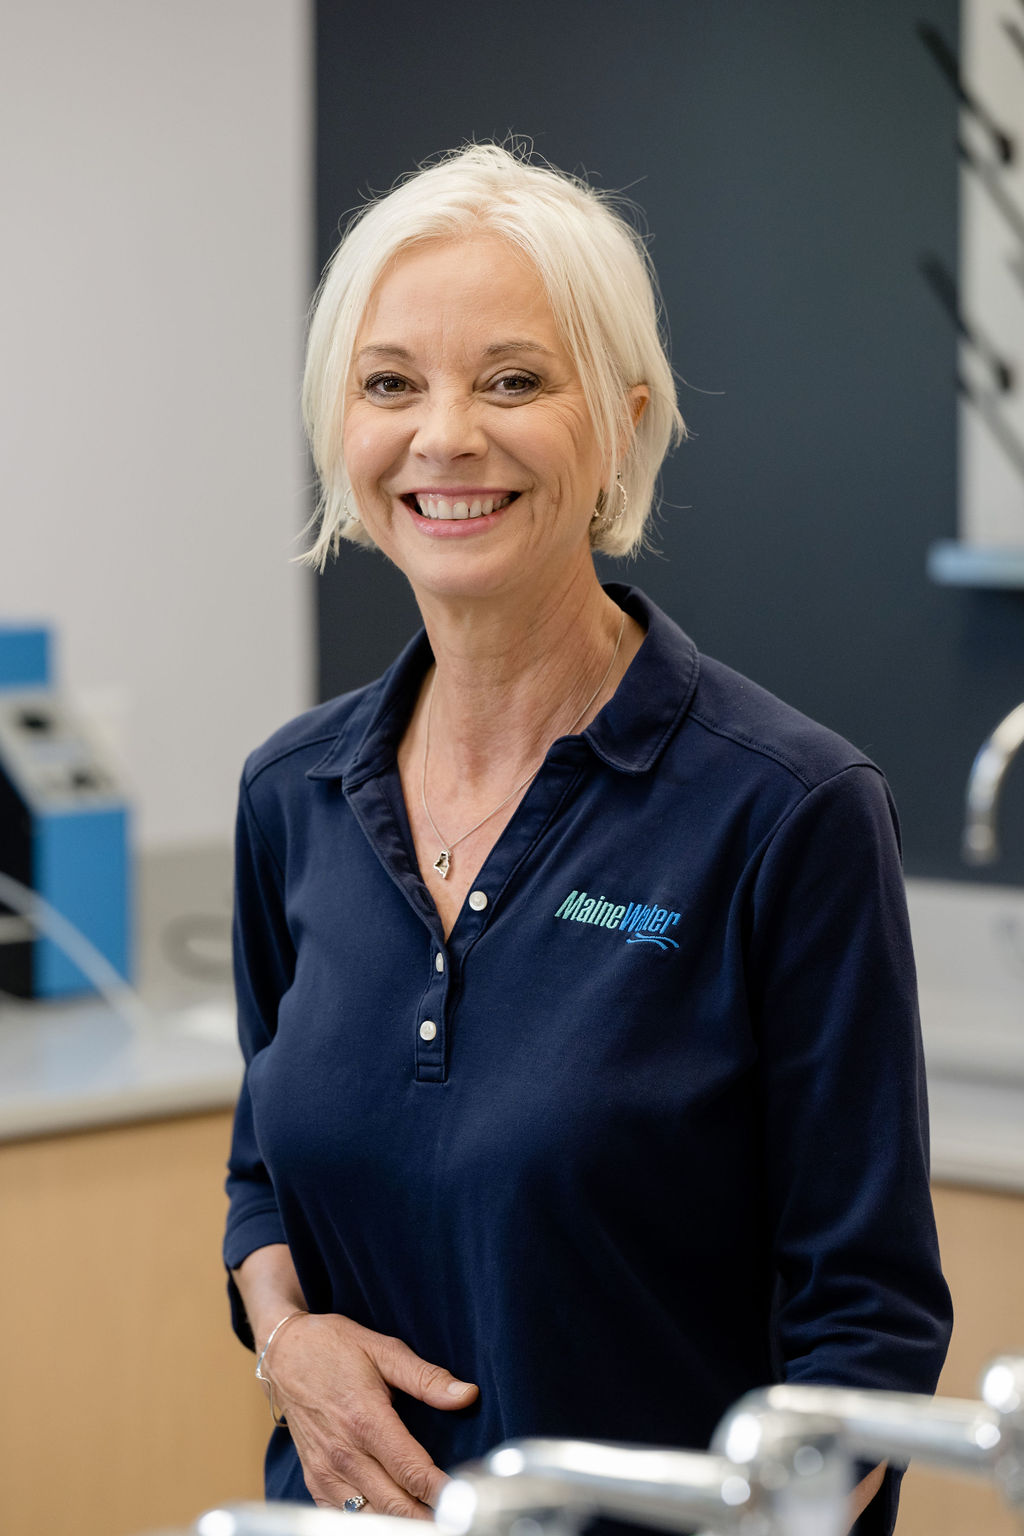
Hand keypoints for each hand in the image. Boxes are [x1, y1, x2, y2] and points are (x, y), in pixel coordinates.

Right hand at [260, 1311, 478, 1516]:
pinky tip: (389, 1517)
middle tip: (454, 1517)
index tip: (465, 1500)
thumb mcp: (384, 1350)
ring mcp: (325, 1471)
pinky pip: (340, 1518)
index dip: (442, 1492)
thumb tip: (467, 1394)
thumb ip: (426, 1378)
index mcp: (366, 1419)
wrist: (284, 1352)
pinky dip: (367, 1522)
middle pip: (394, 1504)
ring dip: (399, 1522)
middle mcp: (343, 1452)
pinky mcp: (313, 1480)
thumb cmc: (334, 1347)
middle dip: (427, 1517)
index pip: (412, 1472)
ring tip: (428, 1520)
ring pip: (368, 1519)